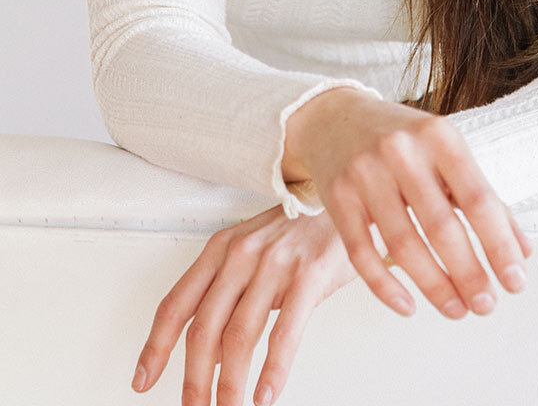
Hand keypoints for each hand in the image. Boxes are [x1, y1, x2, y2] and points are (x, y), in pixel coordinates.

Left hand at [131, 204, 358, 405]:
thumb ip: (228, 296)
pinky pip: (285, 332)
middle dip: (194, 381)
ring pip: (240, 337)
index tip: (143, 380)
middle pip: (204, 329)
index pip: (176, 305)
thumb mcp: (253, 252)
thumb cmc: (299, 230)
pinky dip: (273, 370)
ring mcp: (275, 264)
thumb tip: (211, 355)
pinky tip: (265, 394)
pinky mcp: (309, 275)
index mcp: (221, 249)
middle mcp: (242, 255)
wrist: (344, 199)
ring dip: (230, 386)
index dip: (156, 347)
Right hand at [286, 89, 532, 322]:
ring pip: (403, 244)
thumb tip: (521, 252)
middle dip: (469, 274)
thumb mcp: (446, 151)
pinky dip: (386, 287)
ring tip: (456, 309)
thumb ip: (482, 196)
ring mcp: (365, 172)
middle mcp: (402, 150)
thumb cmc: (404, 139)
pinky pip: (361, 253)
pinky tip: (408, 305)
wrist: (336, 116)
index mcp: (439, 135)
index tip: (515, 282)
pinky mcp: (336, 196)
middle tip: (486, 305)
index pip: (478, 199)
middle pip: (441, 226)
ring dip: (434, 286)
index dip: (499, 245)